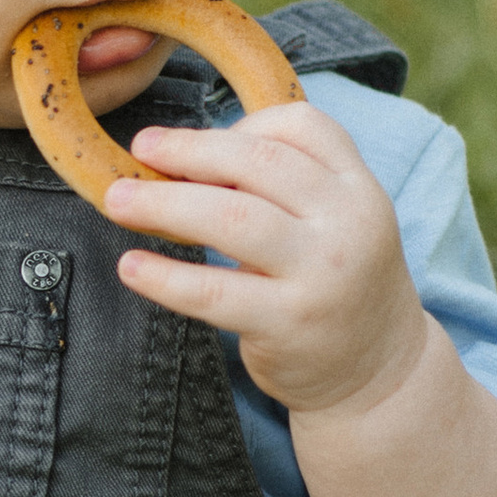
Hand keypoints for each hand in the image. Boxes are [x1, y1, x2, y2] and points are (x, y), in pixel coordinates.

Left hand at [102, 103, 429, 419]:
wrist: (378, 372)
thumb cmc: (338, 285)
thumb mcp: (338, 222)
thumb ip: (288, 185)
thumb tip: (189, 159)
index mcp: (359, 188)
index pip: (303, 127)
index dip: (244, 124)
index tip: (198, 143)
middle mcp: (348, 224)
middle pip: (259, 163)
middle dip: (190, 150)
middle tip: (140, 148)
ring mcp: (321, 275)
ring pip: (231, 218)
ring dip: (164, 204)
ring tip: (118, 200)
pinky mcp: (288, 324)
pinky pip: (213, 292)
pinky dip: (165, 277)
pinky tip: (132, 267)